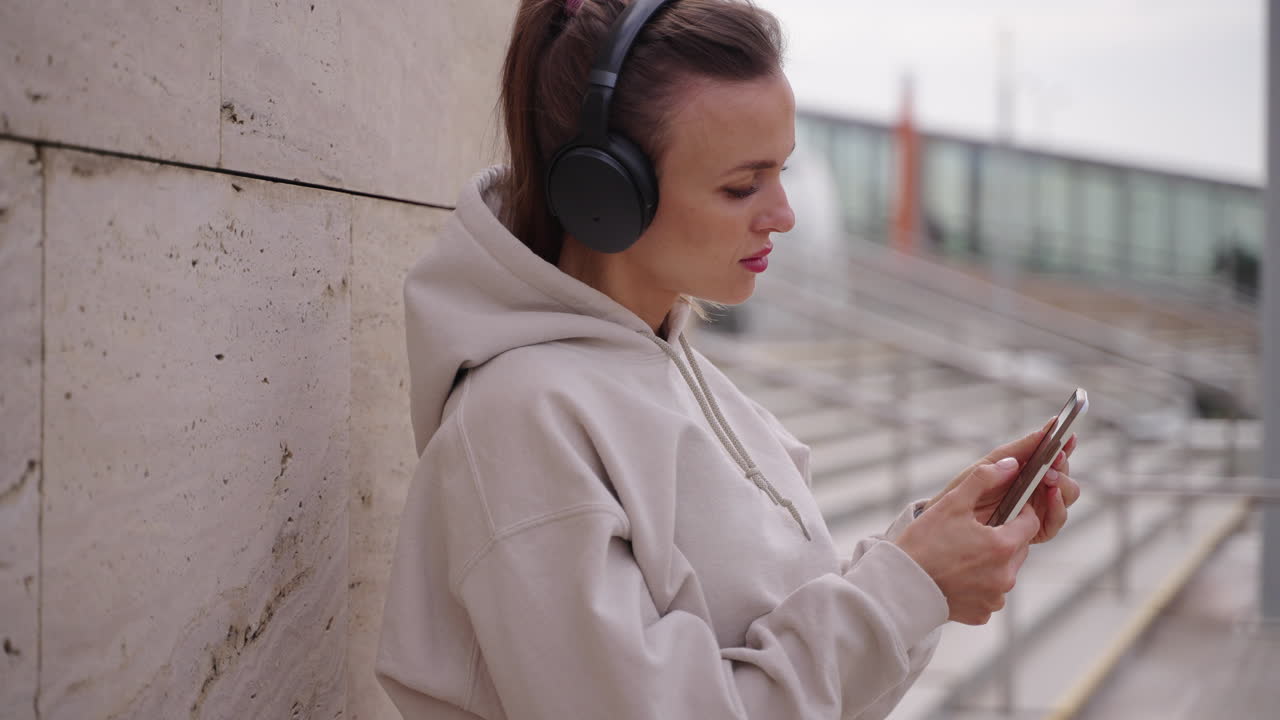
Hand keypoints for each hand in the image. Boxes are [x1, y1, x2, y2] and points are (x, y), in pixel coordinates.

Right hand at [895, 458, 1041, 624]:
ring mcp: (995, 597)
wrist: (899, 586)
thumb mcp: (951, 504)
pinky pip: (990, 594)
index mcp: (1003, 546)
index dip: (1019, 513)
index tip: (1002, 511)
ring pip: (1005, 571)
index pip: (1031, 522)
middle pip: (1019, 548)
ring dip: (993, 562)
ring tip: (962, 555)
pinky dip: (980, 585)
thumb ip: (983, 479)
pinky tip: (957, 576)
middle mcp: (1006, 575)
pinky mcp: (983, 613)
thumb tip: (1011, 464)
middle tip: (974, 532)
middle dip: (1004, 538)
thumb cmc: (923, 543)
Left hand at [925, 417, 1080, 543]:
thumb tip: (1045, 429)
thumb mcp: (989, 464)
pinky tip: (1051, 493)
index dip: (1065, 447)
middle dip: (1062, 466)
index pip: (1054, 458)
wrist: (947, 519)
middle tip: (1054, 459)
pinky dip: (1057, 507)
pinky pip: (1055, 521)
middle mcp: (1038, 491)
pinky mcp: (1035, 531)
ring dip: (1063, 484)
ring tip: (1050, 476)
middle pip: (1065, 476)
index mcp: (1028, 473)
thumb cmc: (966, 490)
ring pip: (1067, 496)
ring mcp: (1038, 510)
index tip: (1069, 436)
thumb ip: (1018, 449)